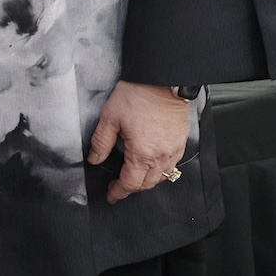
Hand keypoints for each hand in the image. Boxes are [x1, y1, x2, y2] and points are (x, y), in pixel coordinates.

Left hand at [87, 81, 189, 204]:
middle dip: (132, 188)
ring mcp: (173, 150)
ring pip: (162, 177)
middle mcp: (161, 156)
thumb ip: (101, 142)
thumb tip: (95, 159)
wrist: (163, 80)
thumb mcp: (110, 117)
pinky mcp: (181, 142)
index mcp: (142, 153)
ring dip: (147, 181)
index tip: (111, 196)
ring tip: (134, 178)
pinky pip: (173, 165)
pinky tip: (152, 165)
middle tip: (119, 187)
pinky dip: (162, 171)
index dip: (119, 192)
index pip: (130, 183)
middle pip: (147, 184)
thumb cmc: (137, 96)